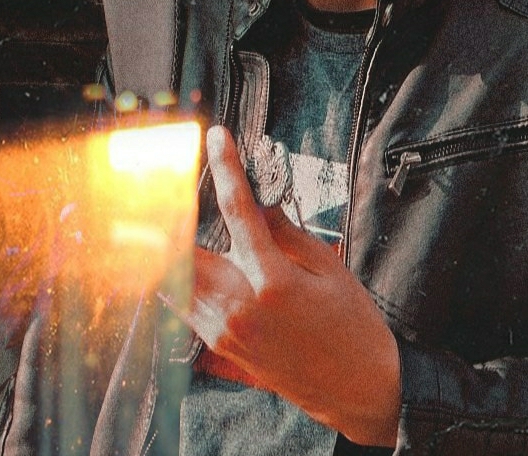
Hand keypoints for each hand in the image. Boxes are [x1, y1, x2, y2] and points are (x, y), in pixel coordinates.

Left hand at [181, 125, 400, 446]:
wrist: (357, 388)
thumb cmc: (352, 326)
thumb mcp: (330, 268)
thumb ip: (287, 232)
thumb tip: (258, 201)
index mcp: (273, 281)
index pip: (239, 210)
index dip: (226, 167)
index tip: (216, 138)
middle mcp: (240, 306)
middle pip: (183, 248)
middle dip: (171, 211)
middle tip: (169, 179)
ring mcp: (224, 330)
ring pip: (174, 278)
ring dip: (171, 243)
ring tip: (170, 213)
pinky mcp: (219, 346)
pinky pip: (183, 304)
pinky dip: (177, 276)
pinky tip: (186, 258)